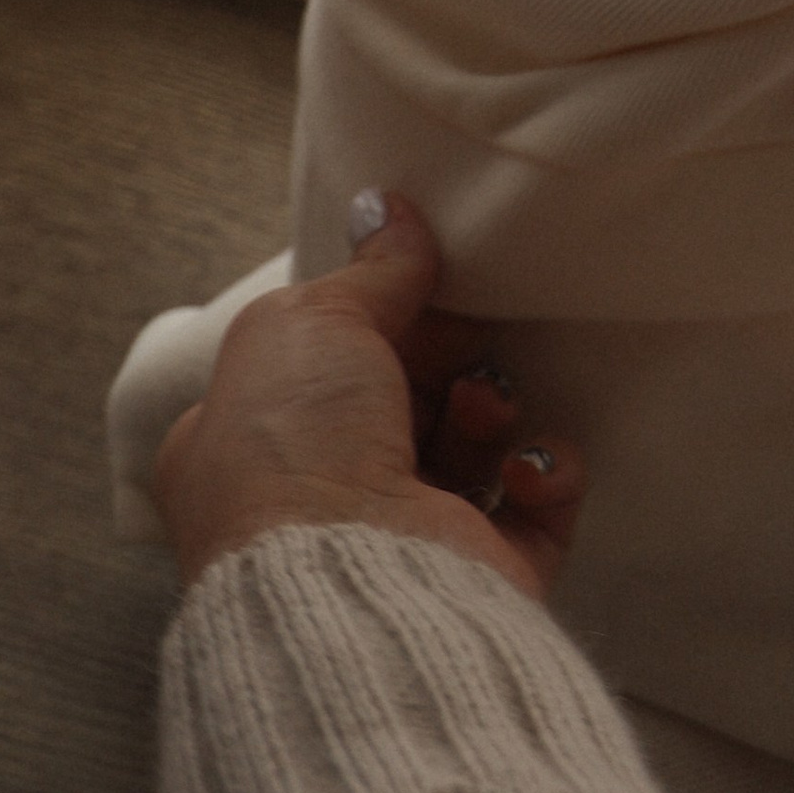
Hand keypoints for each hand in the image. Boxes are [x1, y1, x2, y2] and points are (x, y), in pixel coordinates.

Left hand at [152, 190, 582, 597]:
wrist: (349, 579)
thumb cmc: (294, 451)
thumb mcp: (309, 323)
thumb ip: (367, 272)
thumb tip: (392, 212)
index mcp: (250, 449)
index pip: (326, 366)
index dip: (380, 319)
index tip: (423, 280)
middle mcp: (319, 504)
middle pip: (407, 399)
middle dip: (445, 361)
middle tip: (467, 342)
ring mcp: (402, 544)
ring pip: (473, 447)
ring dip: (492, 408)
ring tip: (486, 405)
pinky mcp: (481, 577)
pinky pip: (536, 506)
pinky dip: (543, 470)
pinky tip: (524, 464)